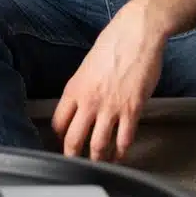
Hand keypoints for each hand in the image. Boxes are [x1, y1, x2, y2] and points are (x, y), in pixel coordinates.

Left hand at [52, 0, 167, 162]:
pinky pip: (124, 139)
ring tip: (100, 163)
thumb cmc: (113, 44)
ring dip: (99, 159)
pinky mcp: (132, 109)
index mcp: (74, 89)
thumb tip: (81, 104)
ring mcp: (110, 107)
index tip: (63, 142)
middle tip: (76, 163)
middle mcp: (89, 101)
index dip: (59, 137)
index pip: (58, 122)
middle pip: (74, 139)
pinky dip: (122, 151)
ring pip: (98, 145)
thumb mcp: (87, 66)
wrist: (136, 33)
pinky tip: (121, 154)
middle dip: (73, 156)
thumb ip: (82, 88)